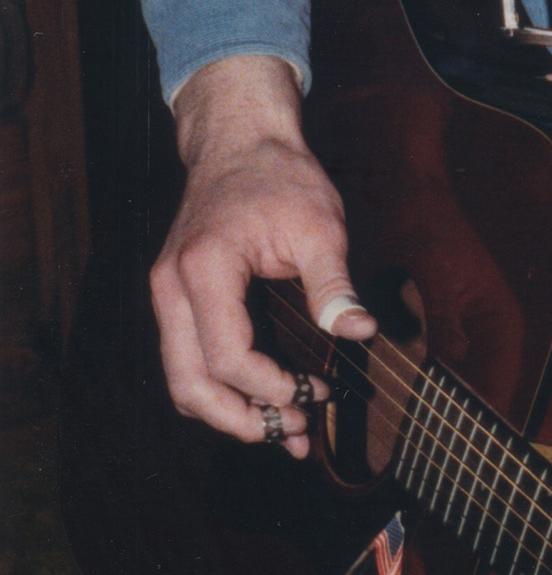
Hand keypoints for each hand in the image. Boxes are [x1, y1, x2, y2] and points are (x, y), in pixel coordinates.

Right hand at [152, 55, 374, 457]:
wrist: (240, 139)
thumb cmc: (280, 177)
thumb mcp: (320, 226)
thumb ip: (334, 285)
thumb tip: (360, 332)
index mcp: (204, 270)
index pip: (227, 357)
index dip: (270, 389)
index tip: (313, 394)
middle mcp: (172, 287)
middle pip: (188, 383)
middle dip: (240, 420)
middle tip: (296, 434)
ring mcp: (167, 293)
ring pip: (182, 379)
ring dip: (229, 412)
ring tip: (286, 428)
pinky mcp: (177, 297)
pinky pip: (189, 358)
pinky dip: (222, 389)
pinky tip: (266, 402)